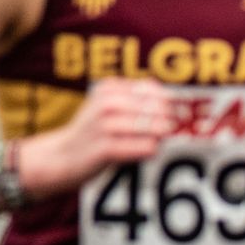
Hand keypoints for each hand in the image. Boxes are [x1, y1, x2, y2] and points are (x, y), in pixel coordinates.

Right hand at [20, 78, 170, 196]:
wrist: (62, 156)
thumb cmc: (95, 133)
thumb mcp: (109, 108)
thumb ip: (137, 102)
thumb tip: (174, 102)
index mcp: (109, 88)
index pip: (153, 90)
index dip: (172, 103)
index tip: (183, 114)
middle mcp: (106, 103)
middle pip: (156, 107)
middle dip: (171, 120)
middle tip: (176, 130)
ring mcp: (105, 125)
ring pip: (151, 127)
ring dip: (162, 135)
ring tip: (163, 140)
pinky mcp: (106, 148)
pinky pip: (142, 148)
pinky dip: (151, 150)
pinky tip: (150, 151)